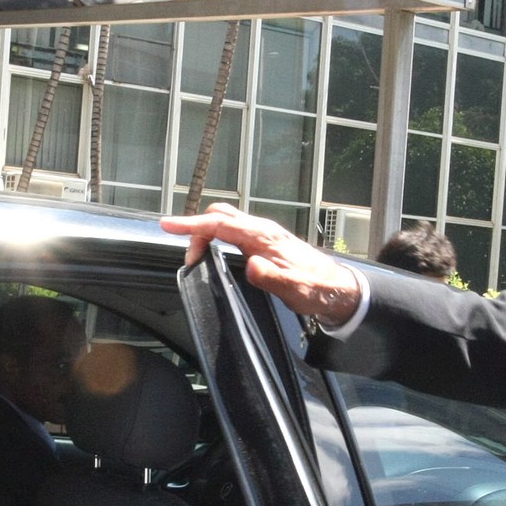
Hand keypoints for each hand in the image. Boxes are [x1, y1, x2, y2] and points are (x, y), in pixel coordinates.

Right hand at [161, 204, 360, 325]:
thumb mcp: (295, 289)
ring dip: (206, 233)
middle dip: (197, 229)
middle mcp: (263, 230)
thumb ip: (272, 278)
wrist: (337, 289)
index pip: (221, 224)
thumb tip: (251, 266)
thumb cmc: (317, 289)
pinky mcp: (265, 241)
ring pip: (226, 221)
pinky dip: (216, 235)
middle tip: (189, 258)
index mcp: (265, 236)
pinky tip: (213, 250)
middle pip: (220, 216)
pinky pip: (233, 230)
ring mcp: (264, 234)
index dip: (192, 225)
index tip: (168, 225)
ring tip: (195, 256)